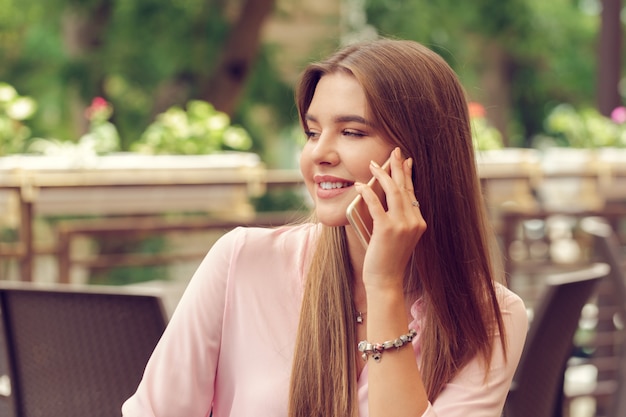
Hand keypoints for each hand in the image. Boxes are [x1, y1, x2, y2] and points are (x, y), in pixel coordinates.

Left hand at [355, 147, 426, 289]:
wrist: (386, 281)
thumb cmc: (386, 260)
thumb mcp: (395, 236)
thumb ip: (393, 218)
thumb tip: (379, 196)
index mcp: (419, 223)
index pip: (413, 193)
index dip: (408, 175)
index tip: (406, 161)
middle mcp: (414, 221)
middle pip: (405, 187)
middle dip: (399, 167)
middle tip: (394, 151)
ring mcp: (402, 225)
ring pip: (393, 191)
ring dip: (382, 174)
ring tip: (374, 164)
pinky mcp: (387, 229)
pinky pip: (376, 204)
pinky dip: (367, 192)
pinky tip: (359, 185)